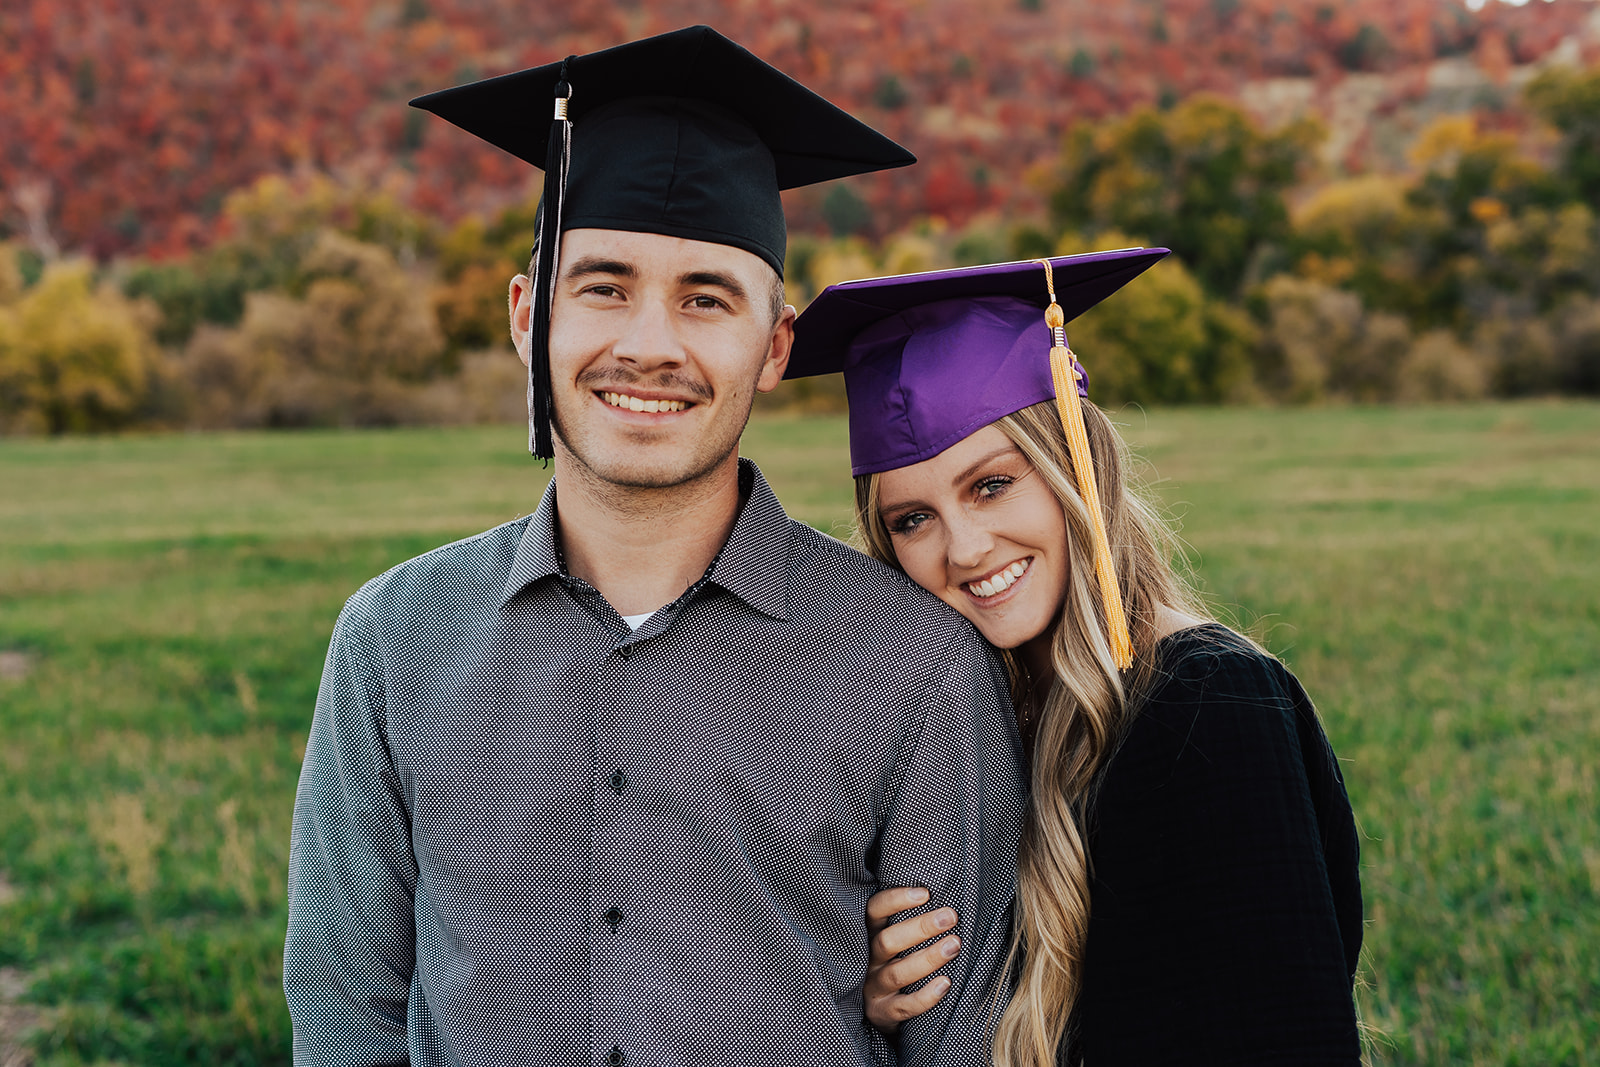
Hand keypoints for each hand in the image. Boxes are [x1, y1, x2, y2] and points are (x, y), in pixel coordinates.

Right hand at [864, 885, 959, 1032]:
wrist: (875, 1009)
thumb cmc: (890, 963)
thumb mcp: (889, 940)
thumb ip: (904, 922)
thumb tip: (941, 900)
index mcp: (867, 937)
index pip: (873, 911)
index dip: (896, 900)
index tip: (925, 893)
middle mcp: (867, 960)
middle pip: (888, 941)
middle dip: (921, 927)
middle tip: (950, 916)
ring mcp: (873, 988)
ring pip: (898, 973)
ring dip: (928, 958)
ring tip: (954, 945)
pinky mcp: (883, 1013)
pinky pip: (905, 1006)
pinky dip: (926, 996)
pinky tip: (946, 983)